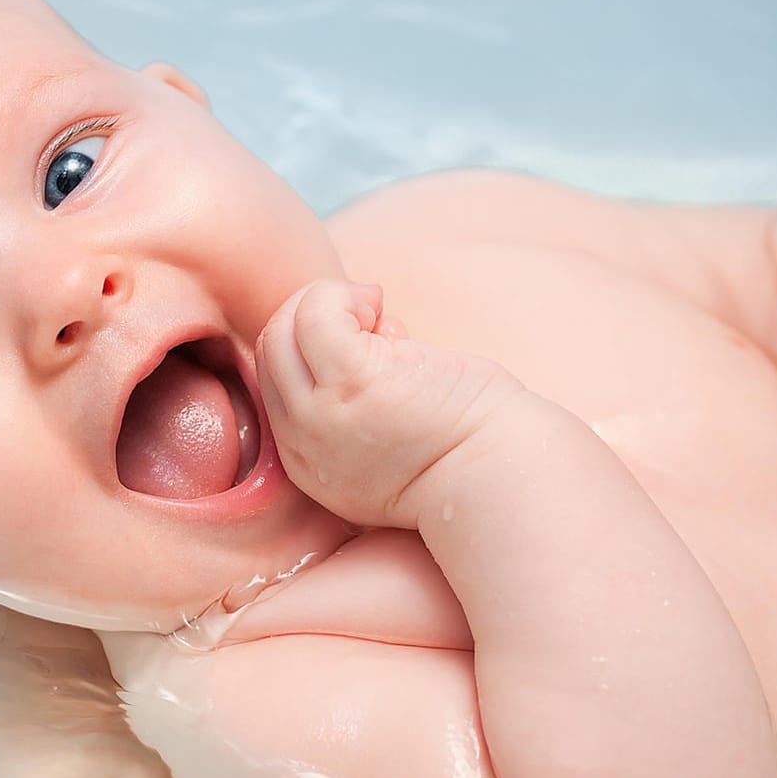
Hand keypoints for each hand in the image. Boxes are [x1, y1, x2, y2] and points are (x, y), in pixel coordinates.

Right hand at [255, 278, 524, 528]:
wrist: (505, 481)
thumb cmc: (472, 453)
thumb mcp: (393, 446)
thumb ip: (362, 406)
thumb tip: (372, 330)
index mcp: (309, 462)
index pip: (277, 380)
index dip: (312, 346)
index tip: (372, 341)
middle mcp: (302, 445)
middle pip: (271, 350)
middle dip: (315, 317)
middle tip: (375, 319)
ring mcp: (320, 414)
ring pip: (283, 329)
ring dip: (330, 304)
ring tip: (380, 316)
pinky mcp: (351, 383)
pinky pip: (316, 314)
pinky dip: (344, 296)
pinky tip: (383, 308)